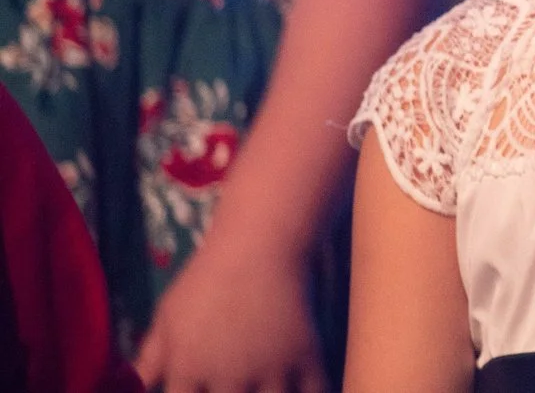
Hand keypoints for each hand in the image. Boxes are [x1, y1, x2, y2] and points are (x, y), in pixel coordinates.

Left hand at [133, 236, 322, 392]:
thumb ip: (149, 359)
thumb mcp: (168, 316)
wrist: (259, 245)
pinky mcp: (305, 355)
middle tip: (236, 390)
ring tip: (266, 389)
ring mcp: (269, 368)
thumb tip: (130, 387)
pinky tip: (304, 389)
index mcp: (188, 370)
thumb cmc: (206, 280)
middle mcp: (227, 377)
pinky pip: (315, 391)